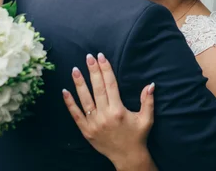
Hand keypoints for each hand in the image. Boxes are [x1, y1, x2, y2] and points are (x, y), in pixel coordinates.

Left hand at [62, 53, 155, 169]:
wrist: (127, 157)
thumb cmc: (138, 136)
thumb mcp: (146, 119)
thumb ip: (148, 101)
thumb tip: (151, 84)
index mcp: (118, 110)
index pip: (110, 85)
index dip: (106, 69)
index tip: (101, 57)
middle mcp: (105, 115)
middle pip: (97, 88)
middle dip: (93, 71)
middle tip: (89, 57)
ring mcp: (93, 123)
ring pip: (85, 99)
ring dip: (79, 83)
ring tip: (75, 69)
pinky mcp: (86, 131)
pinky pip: (75, 115)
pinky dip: (70, 103)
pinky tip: (65, 91)